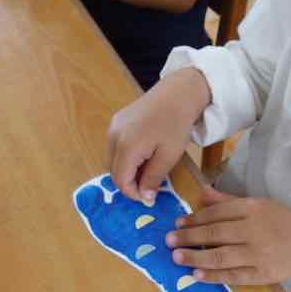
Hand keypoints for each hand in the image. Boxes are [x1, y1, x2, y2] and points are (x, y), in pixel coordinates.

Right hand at [107, 68, 210, 202]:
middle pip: (114, 171)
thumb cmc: (176, 125)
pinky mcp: (117, 121)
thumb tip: (144, 198)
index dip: (133, 193)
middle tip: (150, 186)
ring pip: (114, 160)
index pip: (120, 180)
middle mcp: (113, 137)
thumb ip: (153, 179)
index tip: (149, 197)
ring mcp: (113, 127)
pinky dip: (127, 158)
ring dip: (128, 171)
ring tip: (149, 170)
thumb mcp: (169, 156)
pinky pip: (116, 147)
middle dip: (130, 183)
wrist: (177, 93)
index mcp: (126, 147)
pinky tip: (144, 156)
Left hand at [165, 186, 290, 287]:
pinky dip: (214, 276)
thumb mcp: (259, 204)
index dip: (195, 218)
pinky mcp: (262, 275)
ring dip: (195, 256)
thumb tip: (201, 192)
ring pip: (221, 256)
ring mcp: (259, 254)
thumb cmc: (283, 222)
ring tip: (176, 257)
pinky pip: (233, 276)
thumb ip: (228, 201)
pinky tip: (197, 274)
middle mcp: (255, 230)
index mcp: (254, 209)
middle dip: (189, 237)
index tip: (179, 223)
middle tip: (169, 241)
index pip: (218, 213)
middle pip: (215, 233)